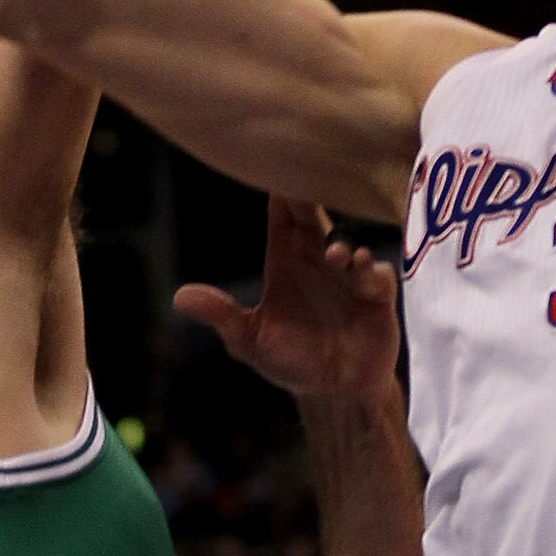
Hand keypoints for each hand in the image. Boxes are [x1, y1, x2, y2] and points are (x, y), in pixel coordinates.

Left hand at [174, 195, 398, 408]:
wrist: (334, 391)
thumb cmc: (291, 359)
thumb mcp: (249, 339)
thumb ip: (222, 315)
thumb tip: (179, 298)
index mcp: (287, 260)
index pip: (283, 215)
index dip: (280, 192)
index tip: (275, 163)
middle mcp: (318, 260)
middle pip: (315, 217)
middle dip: (312, 198)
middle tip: (307, 178)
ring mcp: (349, 276)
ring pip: (348, 245)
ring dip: (342, 246)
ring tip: (334, 256)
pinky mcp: (375, 296)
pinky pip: (376, 276)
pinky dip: (370, 271)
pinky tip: (360, 272)